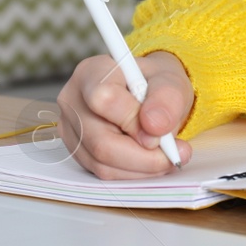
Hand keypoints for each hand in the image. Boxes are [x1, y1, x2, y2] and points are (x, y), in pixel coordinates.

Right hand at [57, 50, 195, 179]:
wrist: (151, 95)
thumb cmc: (156, 85)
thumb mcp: (171, 81)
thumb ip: (166, 99)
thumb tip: (154, 128)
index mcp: (91, 72)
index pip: (103, 100)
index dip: (133, 121)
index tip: (160, 130)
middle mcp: (73, 101)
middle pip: (101, 142)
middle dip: (144, 156)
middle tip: (174, 154)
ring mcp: (71, 130)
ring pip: (103, 164)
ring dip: (142, 167)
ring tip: (167, 155)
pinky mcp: (78, 152)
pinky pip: (105, 173)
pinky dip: (134, 172)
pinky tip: (150, 159)